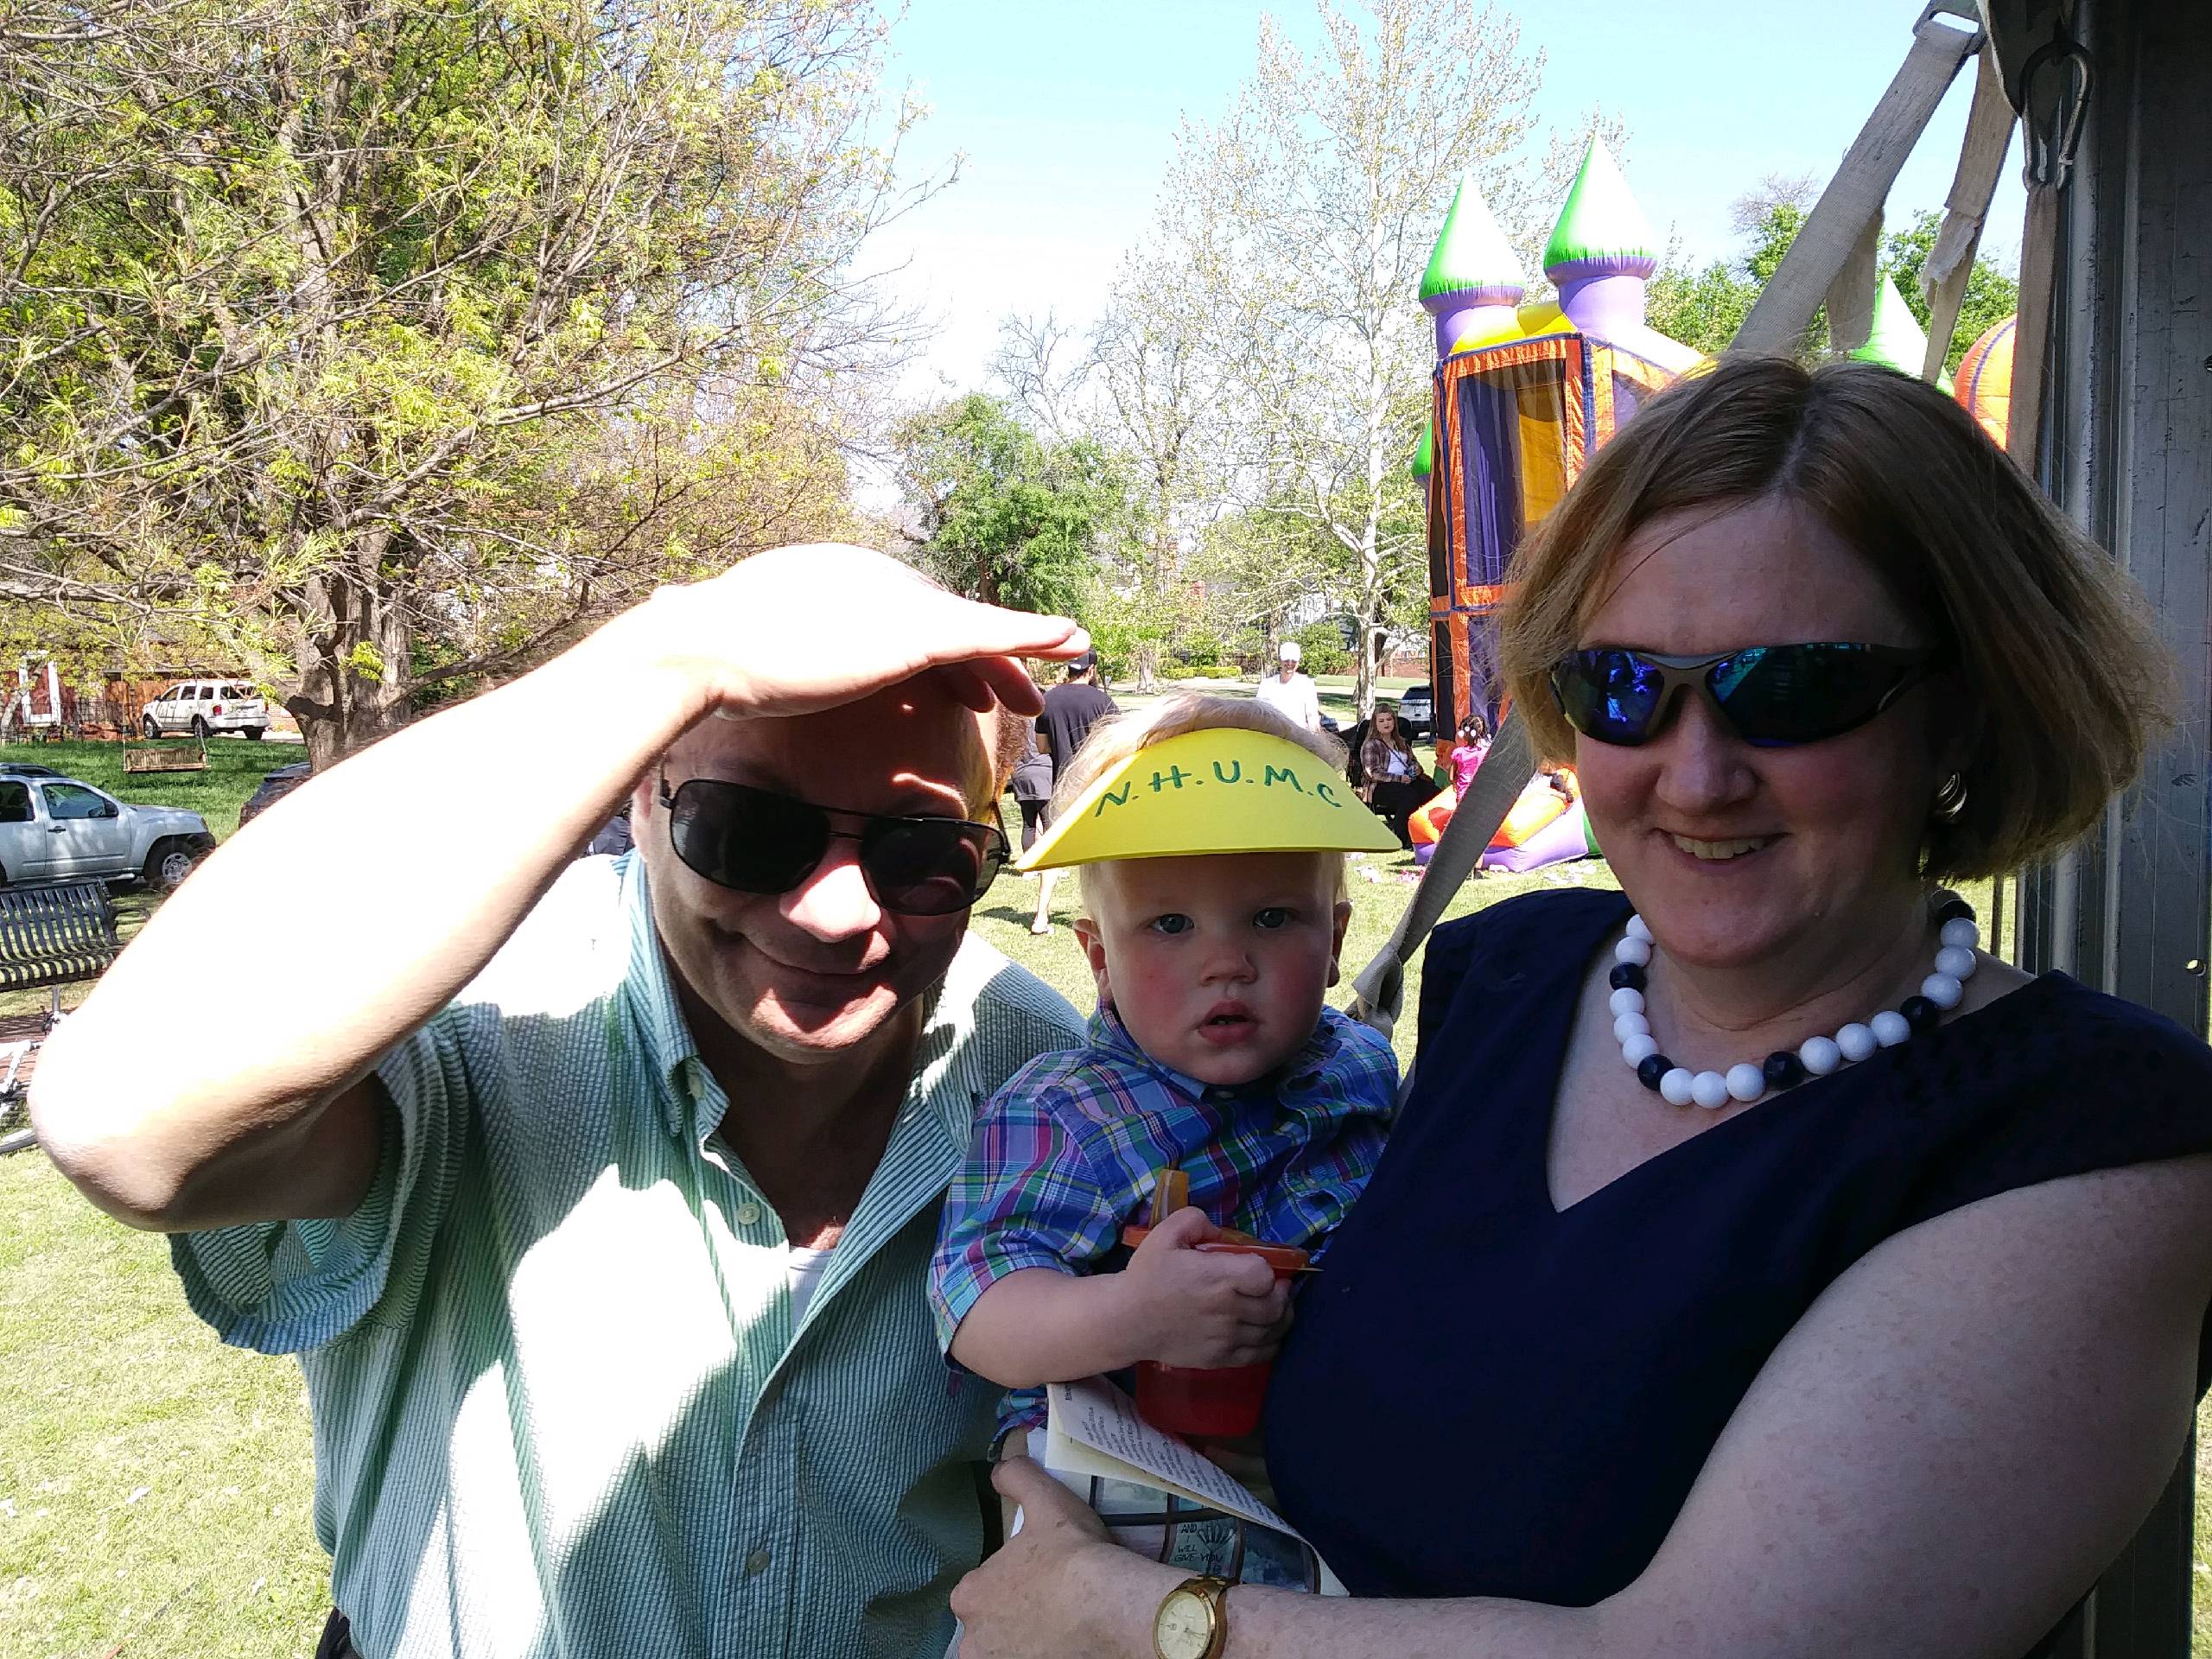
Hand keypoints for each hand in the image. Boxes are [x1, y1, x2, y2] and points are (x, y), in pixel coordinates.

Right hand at [603, 542, 1086, 723]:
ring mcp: (891, 601)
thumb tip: (668, 607)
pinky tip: (1068, 641)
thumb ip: (728, 630)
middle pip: (941, 619)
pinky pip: (987, 635)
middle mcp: (869, 575)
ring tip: (1065, 667)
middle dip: (983, 657)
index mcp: (831, 577)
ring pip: (972, 628)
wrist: (698, 654)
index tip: (953, 682)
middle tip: (1014, 692)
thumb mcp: (721, 635)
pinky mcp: (911, 631)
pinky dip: (1031, 636)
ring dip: (1022, 650)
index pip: (898, 613)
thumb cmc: (697, 658)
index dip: (933, 652)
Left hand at [951, 1457, 1171, 1658]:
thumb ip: (1017, 1478)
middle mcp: (972, 1642)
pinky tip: (1067, 1646)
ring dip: (1025, 1643)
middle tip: (1052, 1605)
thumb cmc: (1072, 1555)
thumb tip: (1001, 1467)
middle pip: (991, 1627)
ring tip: (1061, 1630)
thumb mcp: (1045, 1500)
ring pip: (1008, 1651)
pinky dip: (1046, 1654)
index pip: (980, 1590)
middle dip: (1014, 1618)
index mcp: (969, 1596)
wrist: (1111, 1607)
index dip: (1010, 1582)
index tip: (1037, 1578)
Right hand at [1114, 1206, 1292, 1368]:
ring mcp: (1227, 1338)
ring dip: (1281, 1317)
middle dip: (1281, 1293)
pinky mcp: (1222, 1359)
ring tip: (1275, 1308)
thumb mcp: (1166, 1234)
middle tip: (1276, 1287)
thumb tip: (1218, 1230)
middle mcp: (1228, 1310)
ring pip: (1273, 1331)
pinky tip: (1267, 1332)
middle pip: (1276, 1305)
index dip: (1267, 1270)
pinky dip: (1272, 1342)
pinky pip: (1261, 1354)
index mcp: (1218, 1278)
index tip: (1259, 1268)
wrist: (1127, 1321)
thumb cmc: (1147, 1276)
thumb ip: (1195, 1220)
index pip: (1265, 1275)